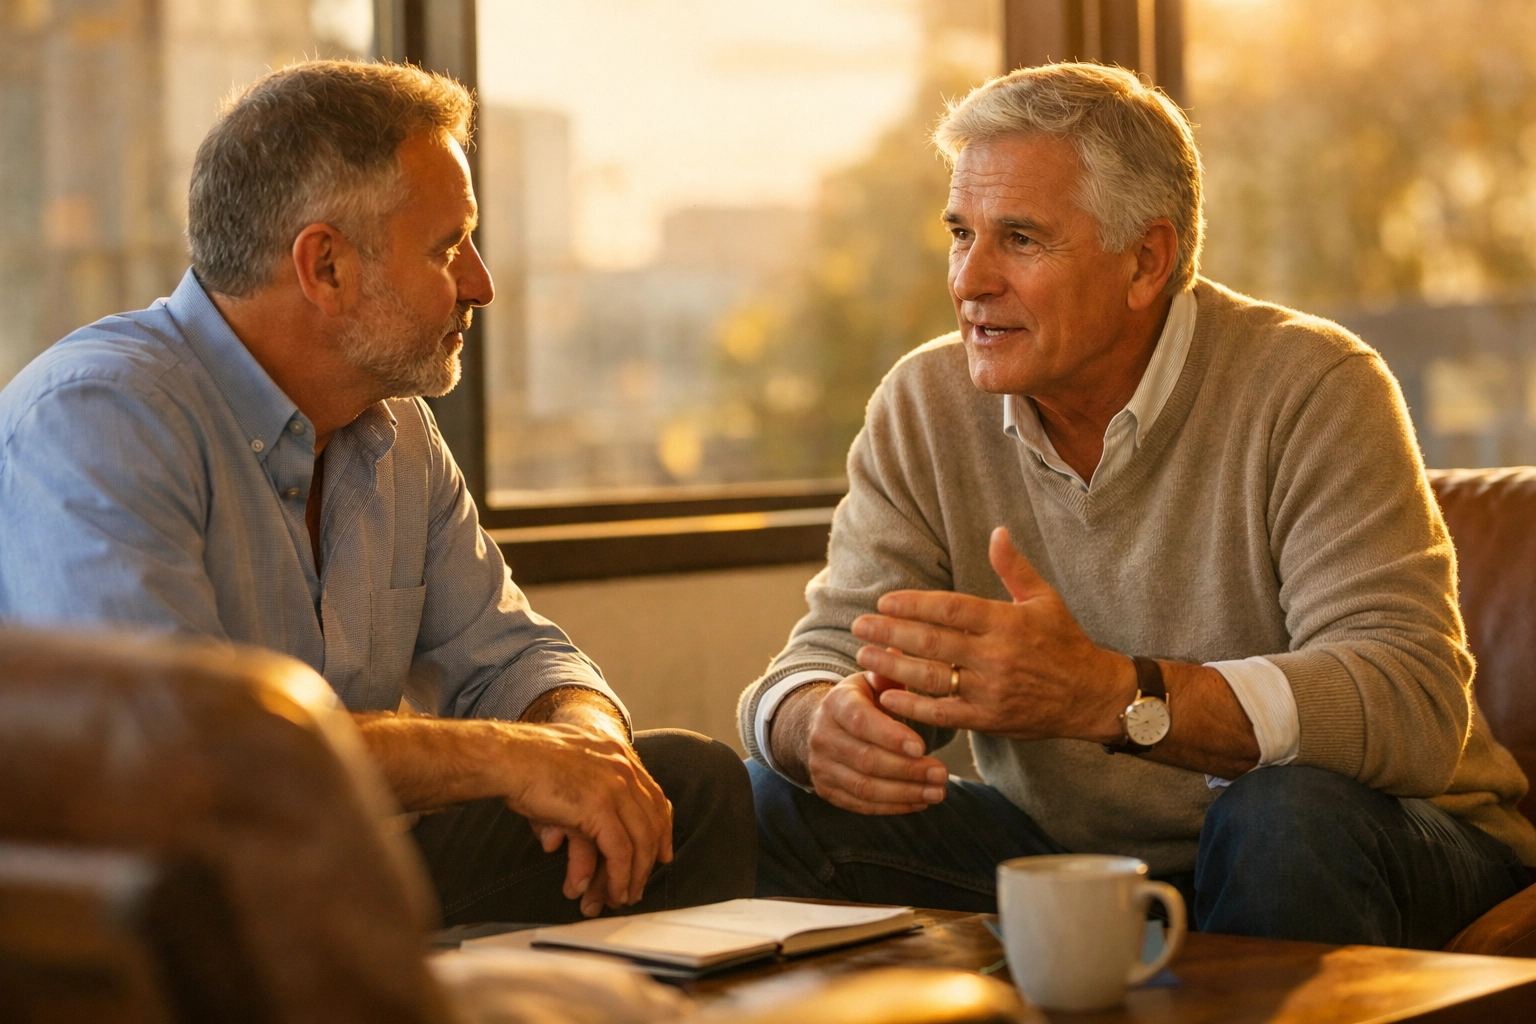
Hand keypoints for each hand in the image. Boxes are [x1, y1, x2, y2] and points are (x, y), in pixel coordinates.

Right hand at [501, 723, 673, 915]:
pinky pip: (620, 851)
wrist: (505, 755)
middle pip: (652, 820)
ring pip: (640, 840)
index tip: (662, 852)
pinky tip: (615, 893)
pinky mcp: (599, 807)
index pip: (654, 795)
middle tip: (641, 884)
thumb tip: (576, 827)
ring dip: (635, 875)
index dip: (661, 828)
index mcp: (617, 752)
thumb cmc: (523, 761)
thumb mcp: (568, 766)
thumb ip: (585, 787)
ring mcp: (614, 785)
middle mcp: (622, 766)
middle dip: (651, 858)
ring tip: (625, 896)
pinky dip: (620, 877)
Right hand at [785, 672, 949, 814]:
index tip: (922, 746)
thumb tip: (898, 646)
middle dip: (907, 770)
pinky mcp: (827, 791)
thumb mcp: (871, 682)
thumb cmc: (861, 701)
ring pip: (864, 787)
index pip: (860, 722)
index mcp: (836, 703)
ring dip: (904, 792)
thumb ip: (889, 672)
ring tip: (938, 791)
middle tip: (942, 774)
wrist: (823, 726)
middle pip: (866, 759)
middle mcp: (823, 736)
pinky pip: (861, 805)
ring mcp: (822, 766)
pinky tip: (920, 802)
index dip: (891, 736)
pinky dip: (893, 807)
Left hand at [851, 527, 1134, 742]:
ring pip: (932, 677)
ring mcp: (992, 690)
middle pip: (932, 641)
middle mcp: (997, 655)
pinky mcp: (989, 719)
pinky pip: (944, 713)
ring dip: (893, 667)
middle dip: (890, 633)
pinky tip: (887, 696)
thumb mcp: (1044, 599)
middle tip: (859, 625)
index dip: (913, 605)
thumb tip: (997, 531)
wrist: (1092, 696)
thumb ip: (1014, 567)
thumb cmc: (1065, 643)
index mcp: (1007, 621)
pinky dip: (913, 706)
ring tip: (864, 656)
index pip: (950, 609)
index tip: (884, 602)